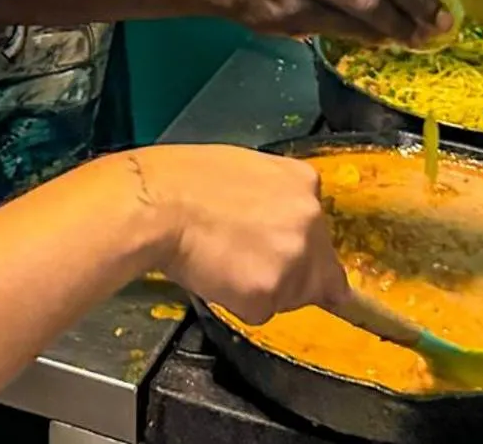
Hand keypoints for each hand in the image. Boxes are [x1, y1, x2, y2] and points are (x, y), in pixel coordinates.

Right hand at [131, 145, 349, 324]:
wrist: (158, 203)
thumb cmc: (185, 181)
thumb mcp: (245, 171)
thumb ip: (275, 199)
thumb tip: (277, 225)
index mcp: (304, 184)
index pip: (324, 237)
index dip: (305, 257)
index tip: (296, 268)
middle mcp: (311, 221)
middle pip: (318, 274)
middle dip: (288, 278)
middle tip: (244, 265)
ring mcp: (294, 259)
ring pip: (290, 296)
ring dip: (263, 291)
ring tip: (222, 263)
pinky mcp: (270, 292)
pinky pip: (260, 311)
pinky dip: (239, 304)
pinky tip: (215, 276)